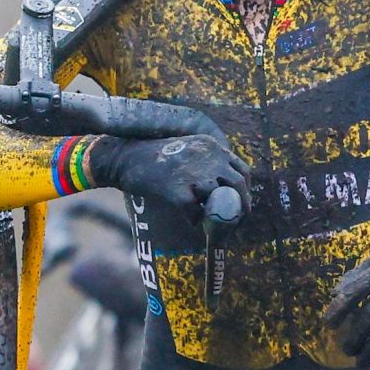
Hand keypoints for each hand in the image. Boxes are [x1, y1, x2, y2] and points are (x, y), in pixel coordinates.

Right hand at [90, 135, 250, 218]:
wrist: (124, 156)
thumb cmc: (152, 157)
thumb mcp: (186, 149)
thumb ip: (205, 164)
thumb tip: (220, 190)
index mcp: (211, 146)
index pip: (241, 169)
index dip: (244, 190)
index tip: (240, 202)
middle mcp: (208, 157)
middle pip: (237, 186)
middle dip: (240, 206)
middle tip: (235, 220)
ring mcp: (194, 174)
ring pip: (219, 202)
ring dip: (218, 216)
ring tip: (211, 223)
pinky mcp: (179, 191)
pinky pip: (195, 214)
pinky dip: (194, 221)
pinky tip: (188, 220)